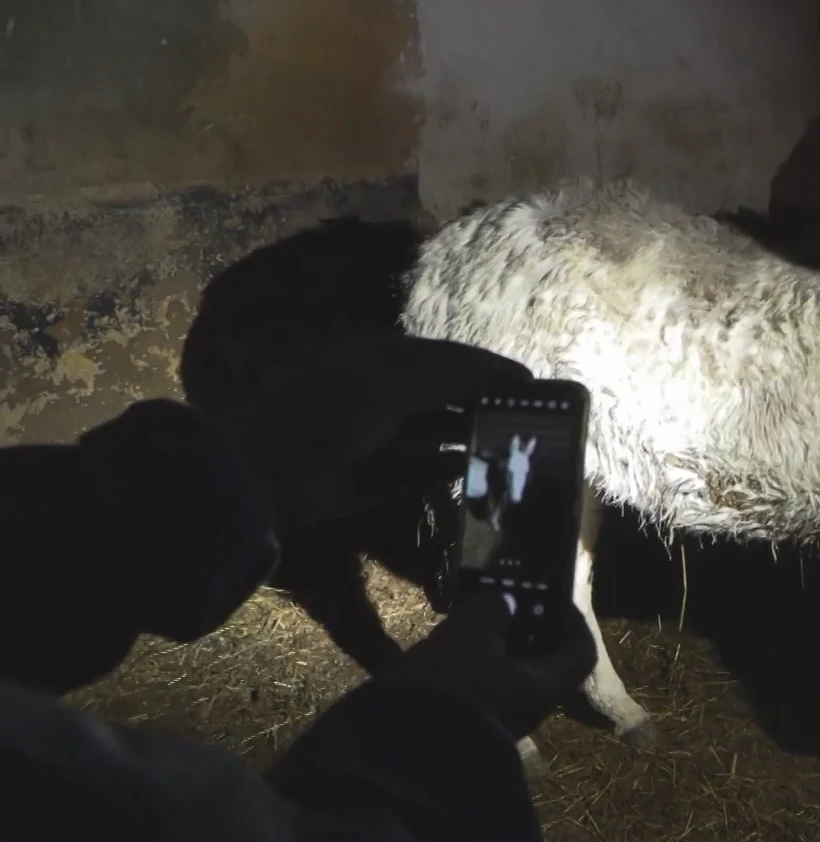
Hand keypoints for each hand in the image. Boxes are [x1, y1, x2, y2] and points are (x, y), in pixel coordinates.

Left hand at [212, 337, 533, 533]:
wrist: (263, 473)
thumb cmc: (326, 412)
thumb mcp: (391, 381)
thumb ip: (451, 375)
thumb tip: (511, 375)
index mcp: (382, 360)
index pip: (448, 359)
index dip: (489, 371)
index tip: (534, 387)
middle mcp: (382, 396)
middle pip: (446, 397)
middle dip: (485, 405)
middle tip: (531, 423)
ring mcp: (378, 440)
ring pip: (437, 436)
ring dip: (470, 439)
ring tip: (513, 449)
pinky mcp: (374, 482)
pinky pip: (420, 474)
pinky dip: (445, 472)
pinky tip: (474, 473)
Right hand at [390, 592, 596, 740]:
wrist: (403, 756)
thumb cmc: (450, 685)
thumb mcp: (468, 634)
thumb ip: (493, 610)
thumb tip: (507, 602)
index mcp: (546, 686)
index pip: (583, 652)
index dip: (573, 621)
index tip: (549, 597)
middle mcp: (533, 709)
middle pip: (546, 663)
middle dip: (530, 630)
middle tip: (506, 604)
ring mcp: (503, 723)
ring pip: (514, 676)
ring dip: (500, 648)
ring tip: (473, 621)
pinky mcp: (472, 729)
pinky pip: (488, 690)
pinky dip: (479, 666)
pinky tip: (451, 650)